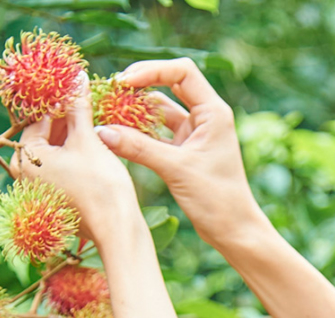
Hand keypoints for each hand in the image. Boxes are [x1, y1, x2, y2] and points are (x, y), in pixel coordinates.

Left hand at [10, 74, 143, 246]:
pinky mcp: (53, 194)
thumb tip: (76, 77)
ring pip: (53, 147)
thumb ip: (79, 106)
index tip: (78, 83)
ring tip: (94, 116)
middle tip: (88, 97)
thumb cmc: (100, 185)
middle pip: (45, 132)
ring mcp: (37, 186)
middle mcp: (23, 173)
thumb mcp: (88, 139)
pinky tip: (93, 138)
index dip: (60, 97)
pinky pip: (60, 164)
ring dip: (72, 131)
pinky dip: (73, 150)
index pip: (39, 116)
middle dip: (67, 114)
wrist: (115, 228)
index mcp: (24, 157)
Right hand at [95, 58, 268, 250]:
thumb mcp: (175, 169)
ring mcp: (193, 134)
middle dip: (139, 86)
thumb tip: (102, 132)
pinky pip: (156, 134)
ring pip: (159, 112)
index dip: (151, 71)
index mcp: (213, 112)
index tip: (123, 82)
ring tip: (107, 111)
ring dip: (135, 111)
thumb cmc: (216, 198)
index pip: (182, 72)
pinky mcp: (183, 151)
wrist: (232, 230)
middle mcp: (204, 117)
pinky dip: (137, 132)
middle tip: (109, 92)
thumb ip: (138, 148)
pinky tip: (116, 134)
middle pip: (168, 85)